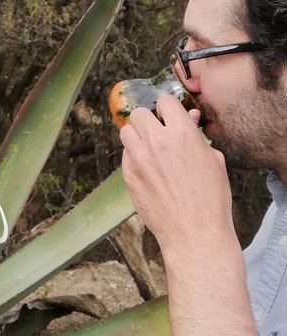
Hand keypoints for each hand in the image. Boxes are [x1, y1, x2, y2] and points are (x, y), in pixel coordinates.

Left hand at [120, 95, 234, 255]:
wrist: (193, 231)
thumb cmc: (210, 198)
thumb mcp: (213, 160)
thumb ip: (195, 136)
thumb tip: (188, 118)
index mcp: (182, 134)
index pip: (165, 102)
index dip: (167, 108)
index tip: (168, 116)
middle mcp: (157, 142)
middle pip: (138, 114)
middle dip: (147, 120)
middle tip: (155, 132)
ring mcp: (139, 159)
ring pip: (126, 132)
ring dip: (135, 136)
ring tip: (147, 148)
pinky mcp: (128, 176)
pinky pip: (124, 155)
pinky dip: (132, 156)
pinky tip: (146, 167)